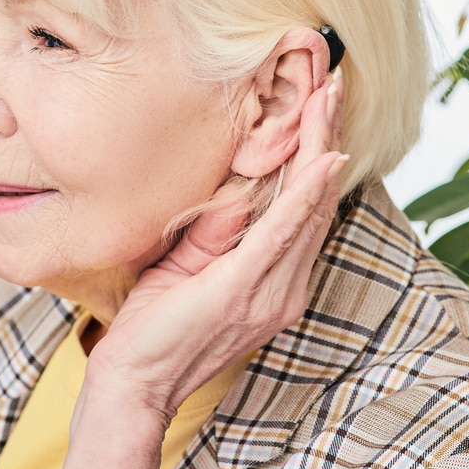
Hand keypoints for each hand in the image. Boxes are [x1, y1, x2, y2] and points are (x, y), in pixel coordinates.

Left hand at [82, 67, 346, 420]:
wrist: (133, 385)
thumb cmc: (156, 328)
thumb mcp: (190, 265)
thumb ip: (218, 229)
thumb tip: (233, 185)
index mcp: (276, 282)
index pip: (306, 209)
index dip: (318, 156)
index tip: (322, 105)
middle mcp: (285, 288)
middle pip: (317, 202)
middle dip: (327, 136)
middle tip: (335, 82)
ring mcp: (270, 293)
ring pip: (307, 208)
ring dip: (321, 146)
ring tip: (329, 98)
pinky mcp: (243, 290)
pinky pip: (282, 234)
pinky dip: (304, 193)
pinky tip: (320, 159)